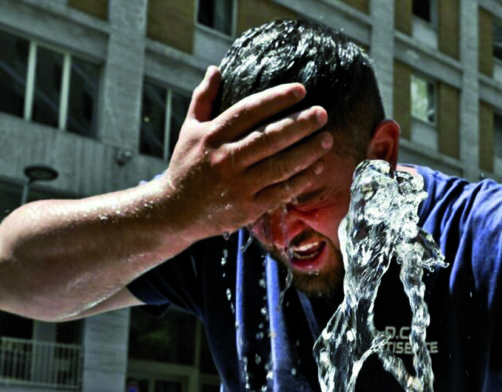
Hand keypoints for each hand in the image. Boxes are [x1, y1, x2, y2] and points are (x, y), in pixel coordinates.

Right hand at [157, 66, 333, 240]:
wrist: (174, 211)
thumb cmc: (186, 165)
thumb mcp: (189, 129)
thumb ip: (204, 99)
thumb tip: (216, 69)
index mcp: (212, 135)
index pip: (248, 111)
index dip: (276, 99)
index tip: (301, 90)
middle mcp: (225, 159)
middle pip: (269, 138)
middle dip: (300, 124)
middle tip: (322, 114)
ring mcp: (237, 185)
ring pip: (279, 166)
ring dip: (307, 152)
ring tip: (327, 139)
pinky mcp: (248, 207)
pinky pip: (280, 191)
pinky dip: (301, 179)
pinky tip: (317, 167)